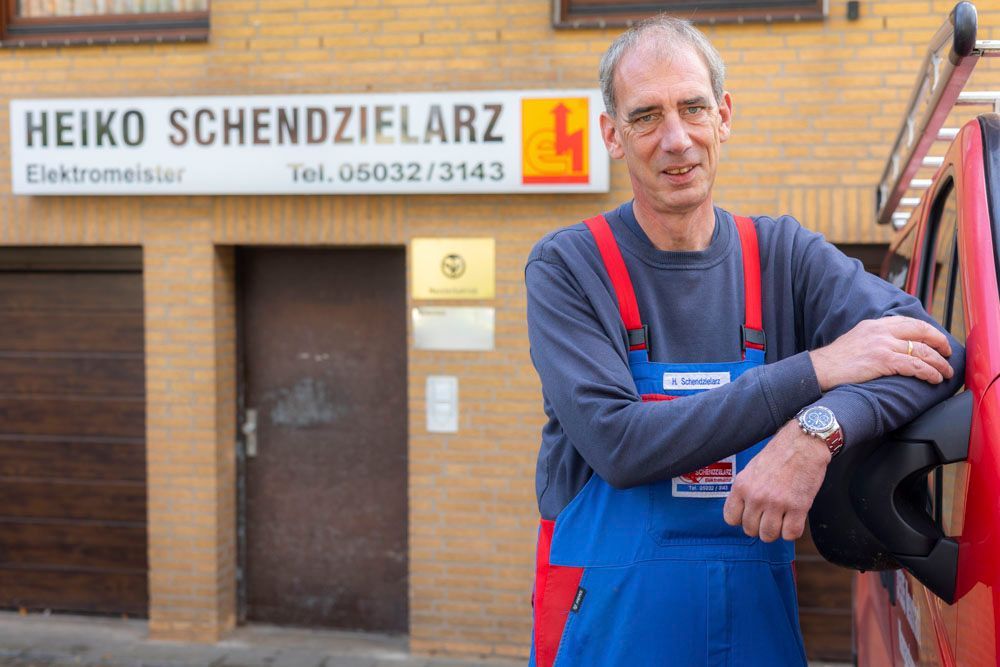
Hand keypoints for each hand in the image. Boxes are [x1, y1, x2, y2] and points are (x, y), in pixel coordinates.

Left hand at [723, 421, 830, 541]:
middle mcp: (756, 496)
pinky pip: (791, 534)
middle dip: (760, 526)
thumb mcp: (751, 469)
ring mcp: (777, 503)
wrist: (804, 443)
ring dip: (776, 531)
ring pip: (769, 536)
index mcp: (742, 486)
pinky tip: (794, 519)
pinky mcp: (798, 507)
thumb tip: (743, 510)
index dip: (742, 520)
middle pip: (750, 530)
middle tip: (769, 516)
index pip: (731, 518)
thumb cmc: (779, 454)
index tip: (751, 515)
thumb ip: (745, 490)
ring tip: (781, 519)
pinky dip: (793, 531)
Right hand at [809, 316, 953, 390]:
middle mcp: (881, 331)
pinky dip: (929, 372)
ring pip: (922, 351)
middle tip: (949, 353)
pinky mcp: (883, 360)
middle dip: (940, 342)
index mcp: (875, 324)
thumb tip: (893, 346)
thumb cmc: (836, 360)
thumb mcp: (857, 339)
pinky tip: (934, 379)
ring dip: (939, 363)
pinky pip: (915, 365)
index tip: (938, 340)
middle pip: (921, 331)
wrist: (820, 369)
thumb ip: (875, 338)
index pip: (910, 322)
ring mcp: (882, 345)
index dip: (929, 330)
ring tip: (946, 372)